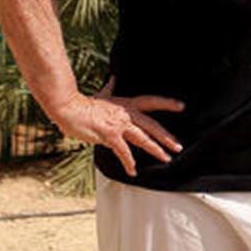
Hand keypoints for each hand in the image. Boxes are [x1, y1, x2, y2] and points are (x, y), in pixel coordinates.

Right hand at [49, 90, 184, 177]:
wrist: (69, 108)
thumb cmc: (84, 104)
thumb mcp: (101, 94)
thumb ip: (110, 88)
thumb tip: (113, 78)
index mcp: (126, 104)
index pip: (151, 102)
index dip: (167, 103)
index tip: (181, 106)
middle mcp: (126, 113)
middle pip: (152, 125)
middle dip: (166, 136)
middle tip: (178, 146)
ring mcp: (119, 124)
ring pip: (143, 138)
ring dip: (156, 149)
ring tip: (166, 158)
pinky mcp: (110, 135)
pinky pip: (123, 152)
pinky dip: (129, 163)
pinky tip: (133, 171)